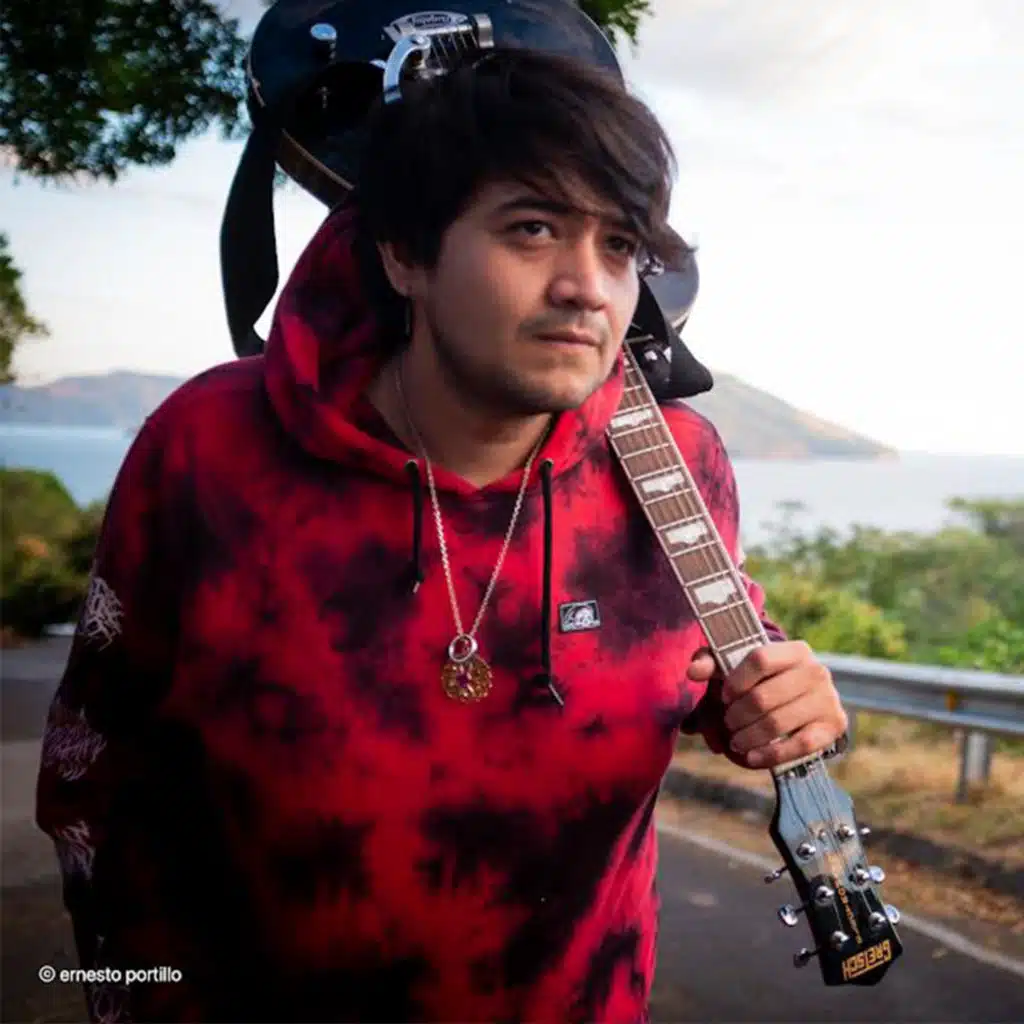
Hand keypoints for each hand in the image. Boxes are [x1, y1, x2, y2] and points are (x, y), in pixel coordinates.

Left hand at [687, 641, 847, 768]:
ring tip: (735, 740)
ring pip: (777, 723)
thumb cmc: (766, 680)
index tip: (724, 696)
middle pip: (764, 697)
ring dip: (748, 736)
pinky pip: (799, 746)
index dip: (735, 680)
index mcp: (795, 650)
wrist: (806, 700)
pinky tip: (751, 757)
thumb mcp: (740, 665)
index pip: (760, 659)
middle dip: (737, 715)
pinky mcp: (834, 727)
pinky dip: (770, 754)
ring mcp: (828, 700)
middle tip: (728, 723)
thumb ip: (712, 662)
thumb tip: (693, 671)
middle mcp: (817, 671)